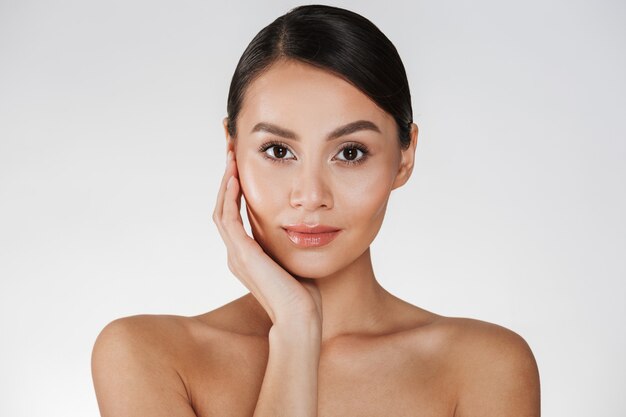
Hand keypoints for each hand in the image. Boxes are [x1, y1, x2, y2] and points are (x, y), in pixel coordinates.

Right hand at [212, 149, 321, 327]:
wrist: (300, 317)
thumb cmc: (305, 294)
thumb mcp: (295, 258)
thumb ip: (290, 241)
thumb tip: (303, 224)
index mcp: (246, 255)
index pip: (235, 214)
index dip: (236, 189)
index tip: (241, 165)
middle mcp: (236, 253)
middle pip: (223, 207)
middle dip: (227, 178)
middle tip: (230, 151)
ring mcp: (236, 254)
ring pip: (221, 209)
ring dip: (225, 182)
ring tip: (230, 157)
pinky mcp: (241, 254)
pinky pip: (228, 218)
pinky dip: (229, 197)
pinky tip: (235, 178)